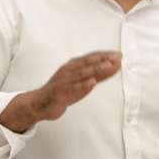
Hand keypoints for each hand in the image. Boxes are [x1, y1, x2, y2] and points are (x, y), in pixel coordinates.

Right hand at [0, 51, 121, 132]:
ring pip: (81, 74)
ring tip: (108, 66)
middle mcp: (68, 71)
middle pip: (87, 63)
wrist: (39, 104)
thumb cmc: (62, 91)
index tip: (118, 55)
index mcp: (72, 66)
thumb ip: (97, 74)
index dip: (104, 55)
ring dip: (95, 69)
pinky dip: (82, 86)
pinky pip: (72, 89)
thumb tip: (115, 66)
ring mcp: (63, 82)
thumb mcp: (81, 81)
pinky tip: (91, 83)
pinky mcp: (59, 93)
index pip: (90, 58)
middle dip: (102, 60)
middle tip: (116, 58)